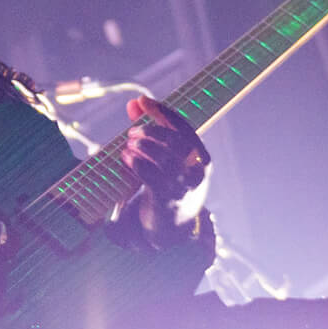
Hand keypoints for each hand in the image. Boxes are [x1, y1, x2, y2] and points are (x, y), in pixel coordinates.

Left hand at [113, 97, 209, 249]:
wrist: (173, 228)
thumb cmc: (168, 185)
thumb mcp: (165, 158)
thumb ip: (151, 129)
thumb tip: (134, 103)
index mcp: (201, 157)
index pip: (184, 127)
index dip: (162, 111)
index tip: (143, 100)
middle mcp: (196, 171)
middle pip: (174, 141)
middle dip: (150, 131)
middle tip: (132, 133)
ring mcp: (184, 187)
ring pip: (163, 158)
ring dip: (141, 147)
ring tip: (128, 146)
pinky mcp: (167, 201)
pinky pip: (151, 177)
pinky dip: (136, 163)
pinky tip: (126, 158)